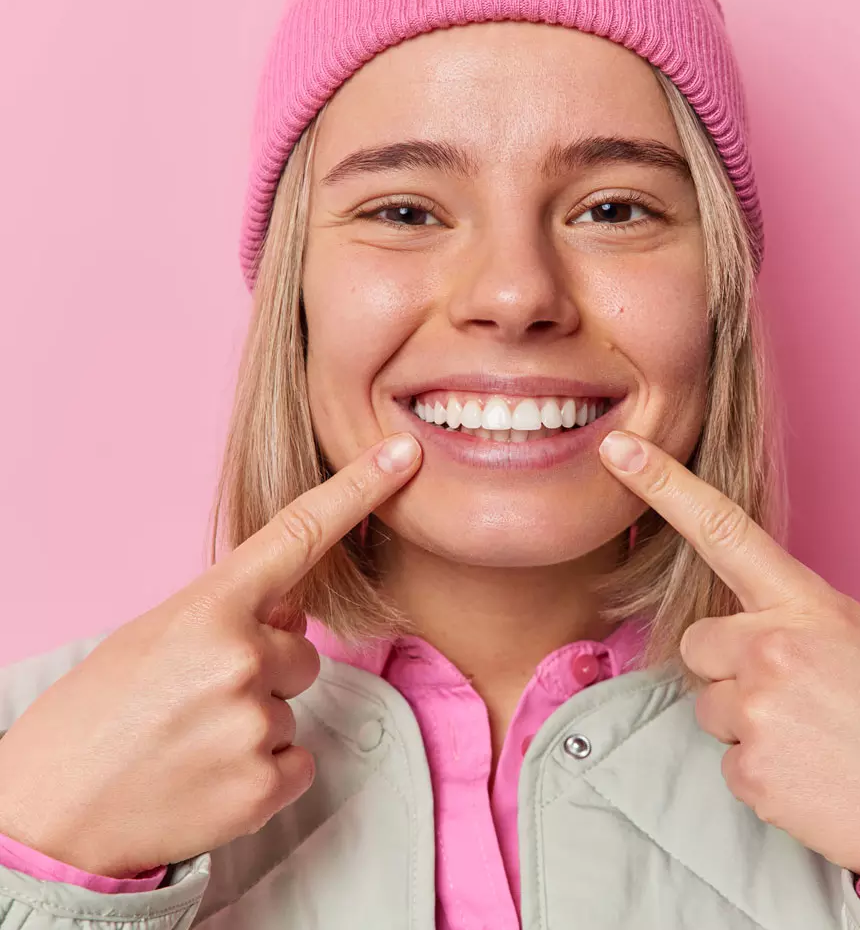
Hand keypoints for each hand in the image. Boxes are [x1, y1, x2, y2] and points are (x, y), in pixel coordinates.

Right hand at [0, 433, 421, 877]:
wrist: (44, 818)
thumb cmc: (93, 715)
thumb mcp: (155, 635)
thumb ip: (231, 611)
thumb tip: (292, 607)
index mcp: (208, 606)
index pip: (300, 532)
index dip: (358, 489)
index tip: (402, 454)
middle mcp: (242, 657)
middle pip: (302, 648)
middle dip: (264, 668)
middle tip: (196, 698)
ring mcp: (255, 722)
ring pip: (295, 703)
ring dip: (259, 717)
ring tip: (192, 738)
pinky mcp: (264, 784)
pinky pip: (298, 757)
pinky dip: (264, 767)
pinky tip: (208, 774)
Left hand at [599, 430, 859, 906]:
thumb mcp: (855, 635)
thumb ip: (789, 614)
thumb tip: (740, 619)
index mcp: (806, 603)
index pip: (722, 528)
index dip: (664, 485)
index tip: (621, 449)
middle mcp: (772, 646)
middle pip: (696, 642)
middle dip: (726, 667)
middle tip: (791, 695)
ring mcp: (756, 708)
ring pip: (707, 703)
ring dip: (744, 721)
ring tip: (808, 737)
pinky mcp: (748, 769)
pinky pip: (724, 758)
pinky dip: (758, 769)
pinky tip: (806, 772)